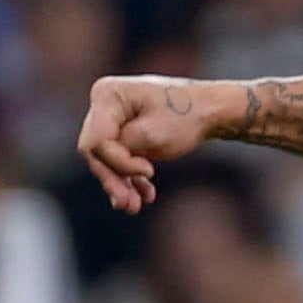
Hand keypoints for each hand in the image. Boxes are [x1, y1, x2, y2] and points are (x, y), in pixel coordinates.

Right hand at [77, 76, 229, 213]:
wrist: (207, 110)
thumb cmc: (185, 114)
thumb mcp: (155, 132)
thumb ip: (125, 146)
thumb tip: (104, 164)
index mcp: (108, 95)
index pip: (97, 140)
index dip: (118, 162)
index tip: (149, 171)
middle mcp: (103, 105)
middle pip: (96, 152)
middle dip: (113, 180)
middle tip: (130, 205)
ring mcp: (110, 120)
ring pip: (104, 161)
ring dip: (120, 186)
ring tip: (134, 207)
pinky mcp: (121, 135)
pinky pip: (116, 162)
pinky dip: (129, 180)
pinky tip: (145, 195)